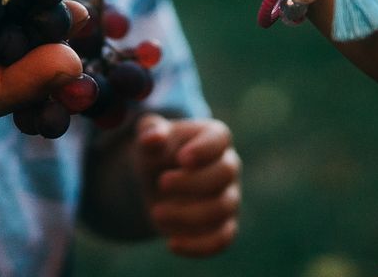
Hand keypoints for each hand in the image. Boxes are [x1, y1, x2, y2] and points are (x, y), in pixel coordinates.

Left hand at [135, 114, 240, 257]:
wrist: (156, 184)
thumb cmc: (156, 154)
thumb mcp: (148, 139)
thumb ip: (150, 132)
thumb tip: (153, 138)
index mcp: (214, 137)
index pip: (220, 139)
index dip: (204, 149)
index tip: (182, 158)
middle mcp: (228, 166)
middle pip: (224, 173)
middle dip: (192, 182)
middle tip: (160, 183)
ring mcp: (229, 198)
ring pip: (222, 208)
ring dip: (188, 214)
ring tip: (156, 212)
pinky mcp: (224, 226)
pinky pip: (222, 240)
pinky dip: (199, 246)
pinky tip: (172, 244)